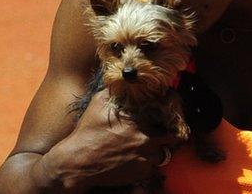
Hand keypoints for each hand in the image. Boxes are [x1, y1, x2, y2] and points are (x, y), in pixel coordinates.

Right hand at [41, 88, 180, 190]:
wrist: (78, 162)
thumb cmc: (87, 131)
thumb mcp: (98, 103)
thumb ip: (115, 90)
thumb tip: (124, 79)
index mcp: (140, 119)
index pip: (168, 112)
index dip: (171, 111)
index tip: (171, 110)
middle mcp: (147, 138)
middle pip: (173, 135)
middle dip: (169, 133)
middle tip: (165, 130)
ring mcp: (146, 157)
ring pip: (164, 153)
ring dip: (159, 149)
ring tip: (149, 146)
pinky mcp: (141, 172)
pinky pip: (152, 167)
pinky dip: (147, 163)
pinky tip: (135, 158)